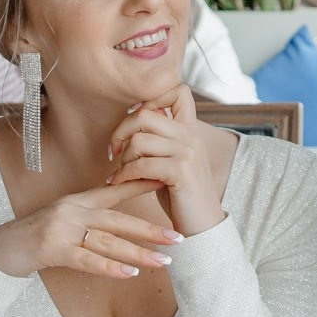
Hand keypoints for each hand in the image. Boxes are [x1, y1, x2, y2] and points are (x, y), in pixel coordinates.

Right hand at [0, 179, 182, 279]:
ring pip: (108, 241)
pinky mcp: (52, 249)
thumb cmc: (32, 237)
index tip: (167, 183)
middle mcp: (72, 210)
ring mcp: (62, 228)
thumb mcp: (62, 221)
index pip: (114, 192)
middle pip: (119, 219)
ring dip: (138, 253)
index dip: (141, 186)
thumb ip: (87, 219)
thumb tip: (117, 225)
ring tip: (162, 262)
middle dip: (151, 229)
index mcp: (76, 201)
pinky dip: (110, 267)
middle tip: (178, 237)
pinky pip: (87, 259)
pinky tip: (129, 274)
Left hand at [106, 84, 235, 236]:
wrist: (203, 225)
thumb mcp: (174, 159)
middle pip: (144, 114)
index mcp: (191, 129)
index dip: (151, 99)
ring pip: (139, 139)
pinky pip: (140, 164)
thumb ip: (161, 138)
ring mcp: (188, 152)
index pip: (178, 91)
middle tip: (113, 151)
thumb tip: (134, 117)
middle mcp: (191, 135)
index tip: (135, 121)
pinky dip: (123, 174)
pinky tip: (118, 183)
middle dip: (121, 132)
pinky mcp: (180, 170)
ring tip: (121, 172)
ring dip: (123, 158)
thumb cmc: (181, 193)